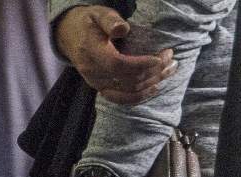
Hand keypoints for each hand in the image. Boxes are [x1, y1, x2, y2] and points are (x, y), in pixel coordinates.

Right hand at [55, 6, 172, 104]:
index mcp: (91, 52)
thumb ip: (110, 20)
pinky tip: (154, 88)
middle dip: (153, 71)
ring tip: (169, 70)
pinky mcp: (100, 89)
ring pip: (128, 91)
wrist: (70, 36)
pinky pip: (121, 99)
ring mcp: (96, 83)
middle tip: (170, 59)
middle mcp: (93, 72)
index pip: (118, 65)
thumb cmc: (88, 22)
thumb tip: (122, 29)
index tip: (159, 58)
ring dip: (152, 83)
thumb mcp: (98, 14)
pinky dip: (139, 96)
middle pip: (127, 79)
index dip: (140, 64)